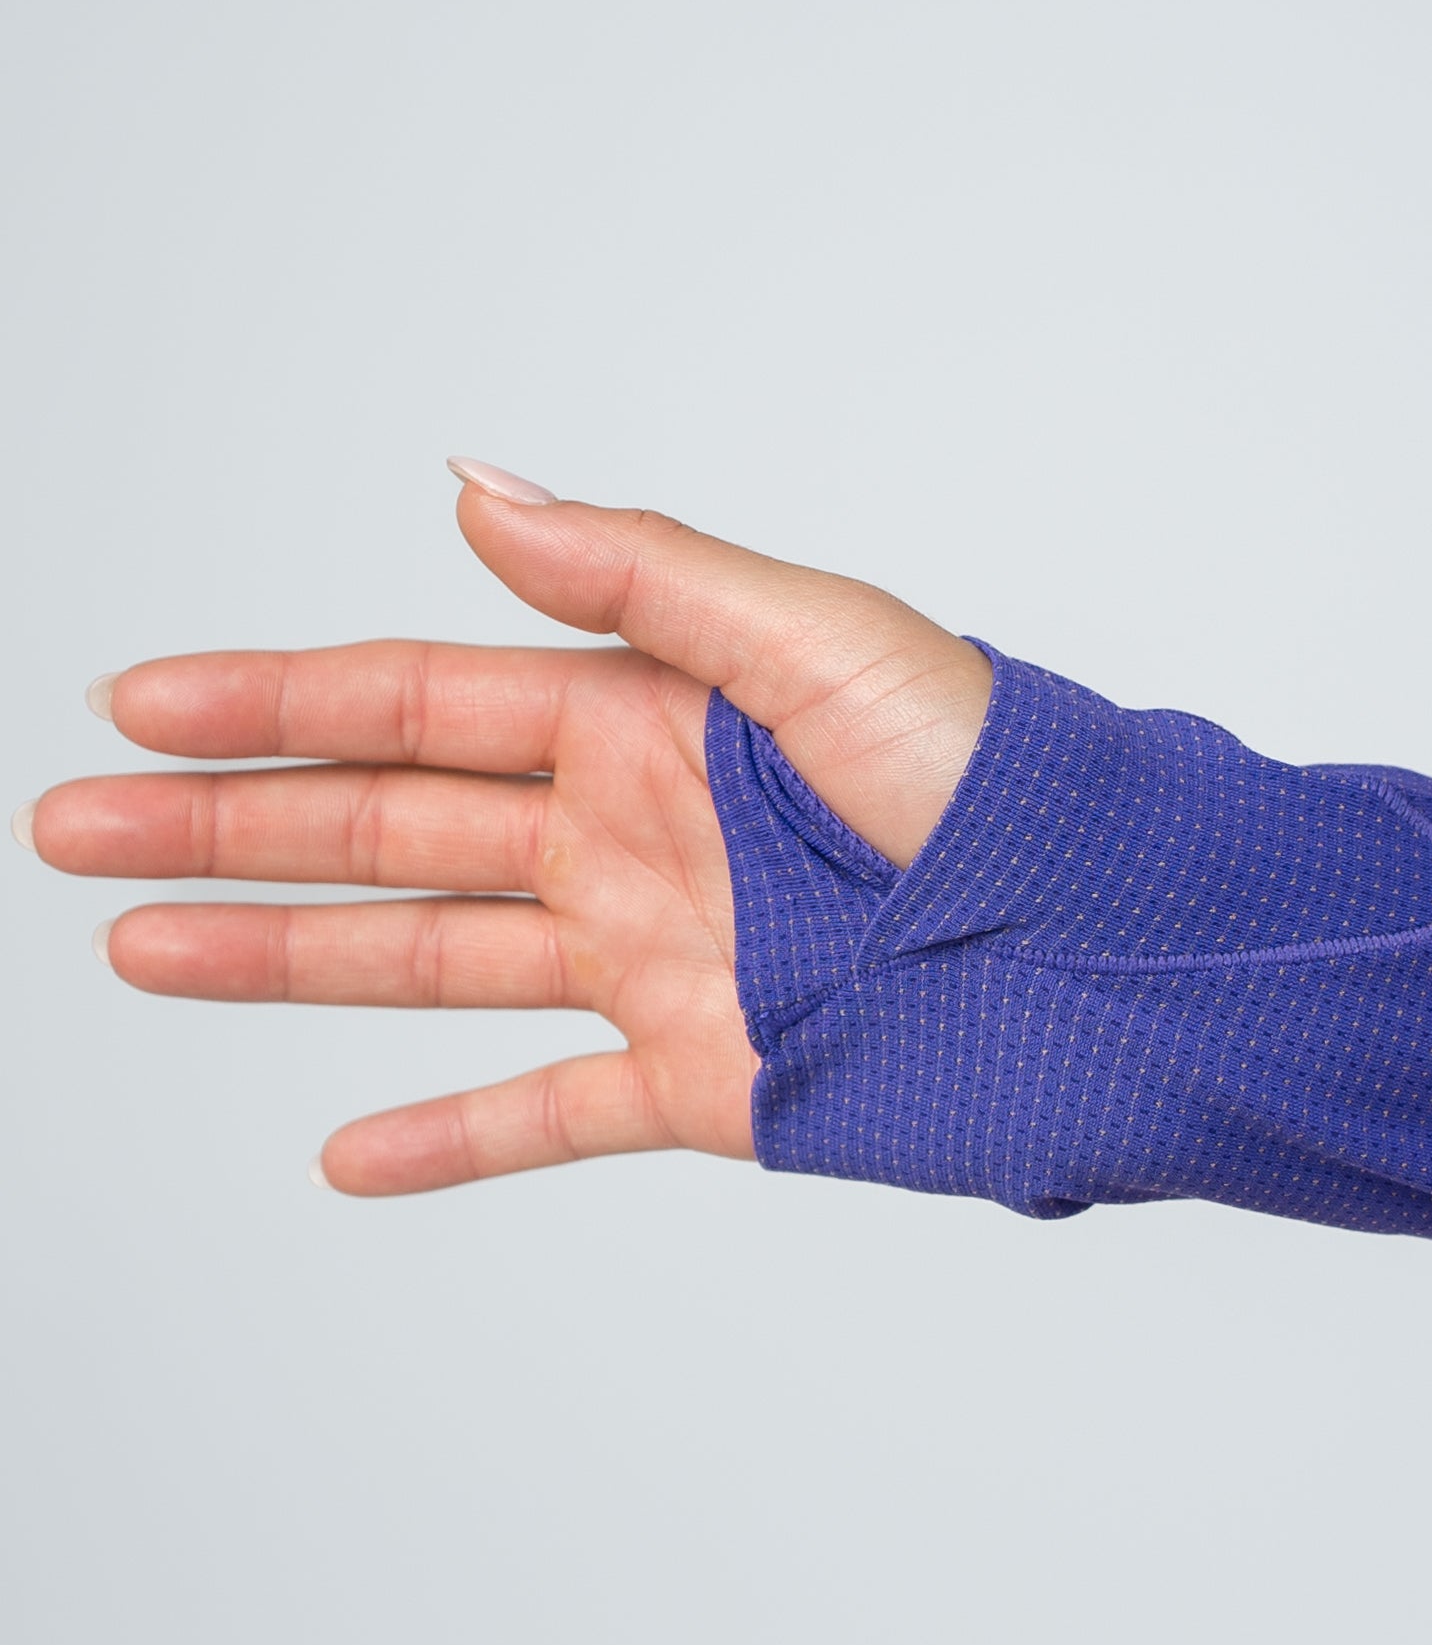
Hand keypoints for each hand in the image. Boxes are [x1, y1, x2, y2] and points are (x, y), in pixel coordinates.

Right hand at [22, 464, 992, 1193]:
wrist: (1114, 954)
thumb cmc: (999, 783)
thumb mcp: (819, 643)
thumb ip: (645, 581)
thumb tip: (479, 490)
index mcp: (647, 719)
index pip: (416, 701)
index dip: (270, 701)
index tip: (137, 704)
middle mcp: (628, 835)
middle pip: (387, 825)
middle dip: (228, 827)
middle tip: (76, 828)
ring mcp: (654, 962)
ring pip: (430, 960)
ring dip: (284, 959)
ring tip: (143, 950)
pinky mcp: (703, 1079)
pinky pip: (548, 1113)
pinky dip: (452, 1139)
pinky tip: (349, 1154)